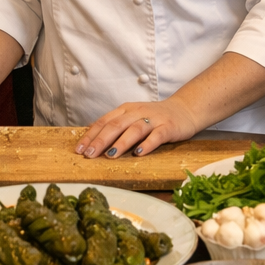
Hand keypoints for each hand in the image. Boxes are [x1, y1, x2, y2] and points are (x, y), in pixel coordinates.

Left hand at [75, 98, 200, 158]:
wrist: (185, 109)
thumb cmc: (155, 117)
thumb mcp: (133, 117)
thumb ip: (116, 125)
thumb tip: (92, 138)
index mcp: (126, 109)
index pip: (104, 121)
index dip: (91, 135)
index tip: (79, 149)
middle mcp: (137, 112)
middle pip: (116, 125)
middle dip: (100, 140)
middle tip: (89, 154)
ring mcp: (153, 119)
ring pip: (134, 130)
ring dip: (121, 143)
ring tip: (110, 155)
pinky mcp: (168, 127)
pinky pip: (157, 136)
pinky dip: (147, 144)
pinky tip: (139, 153)